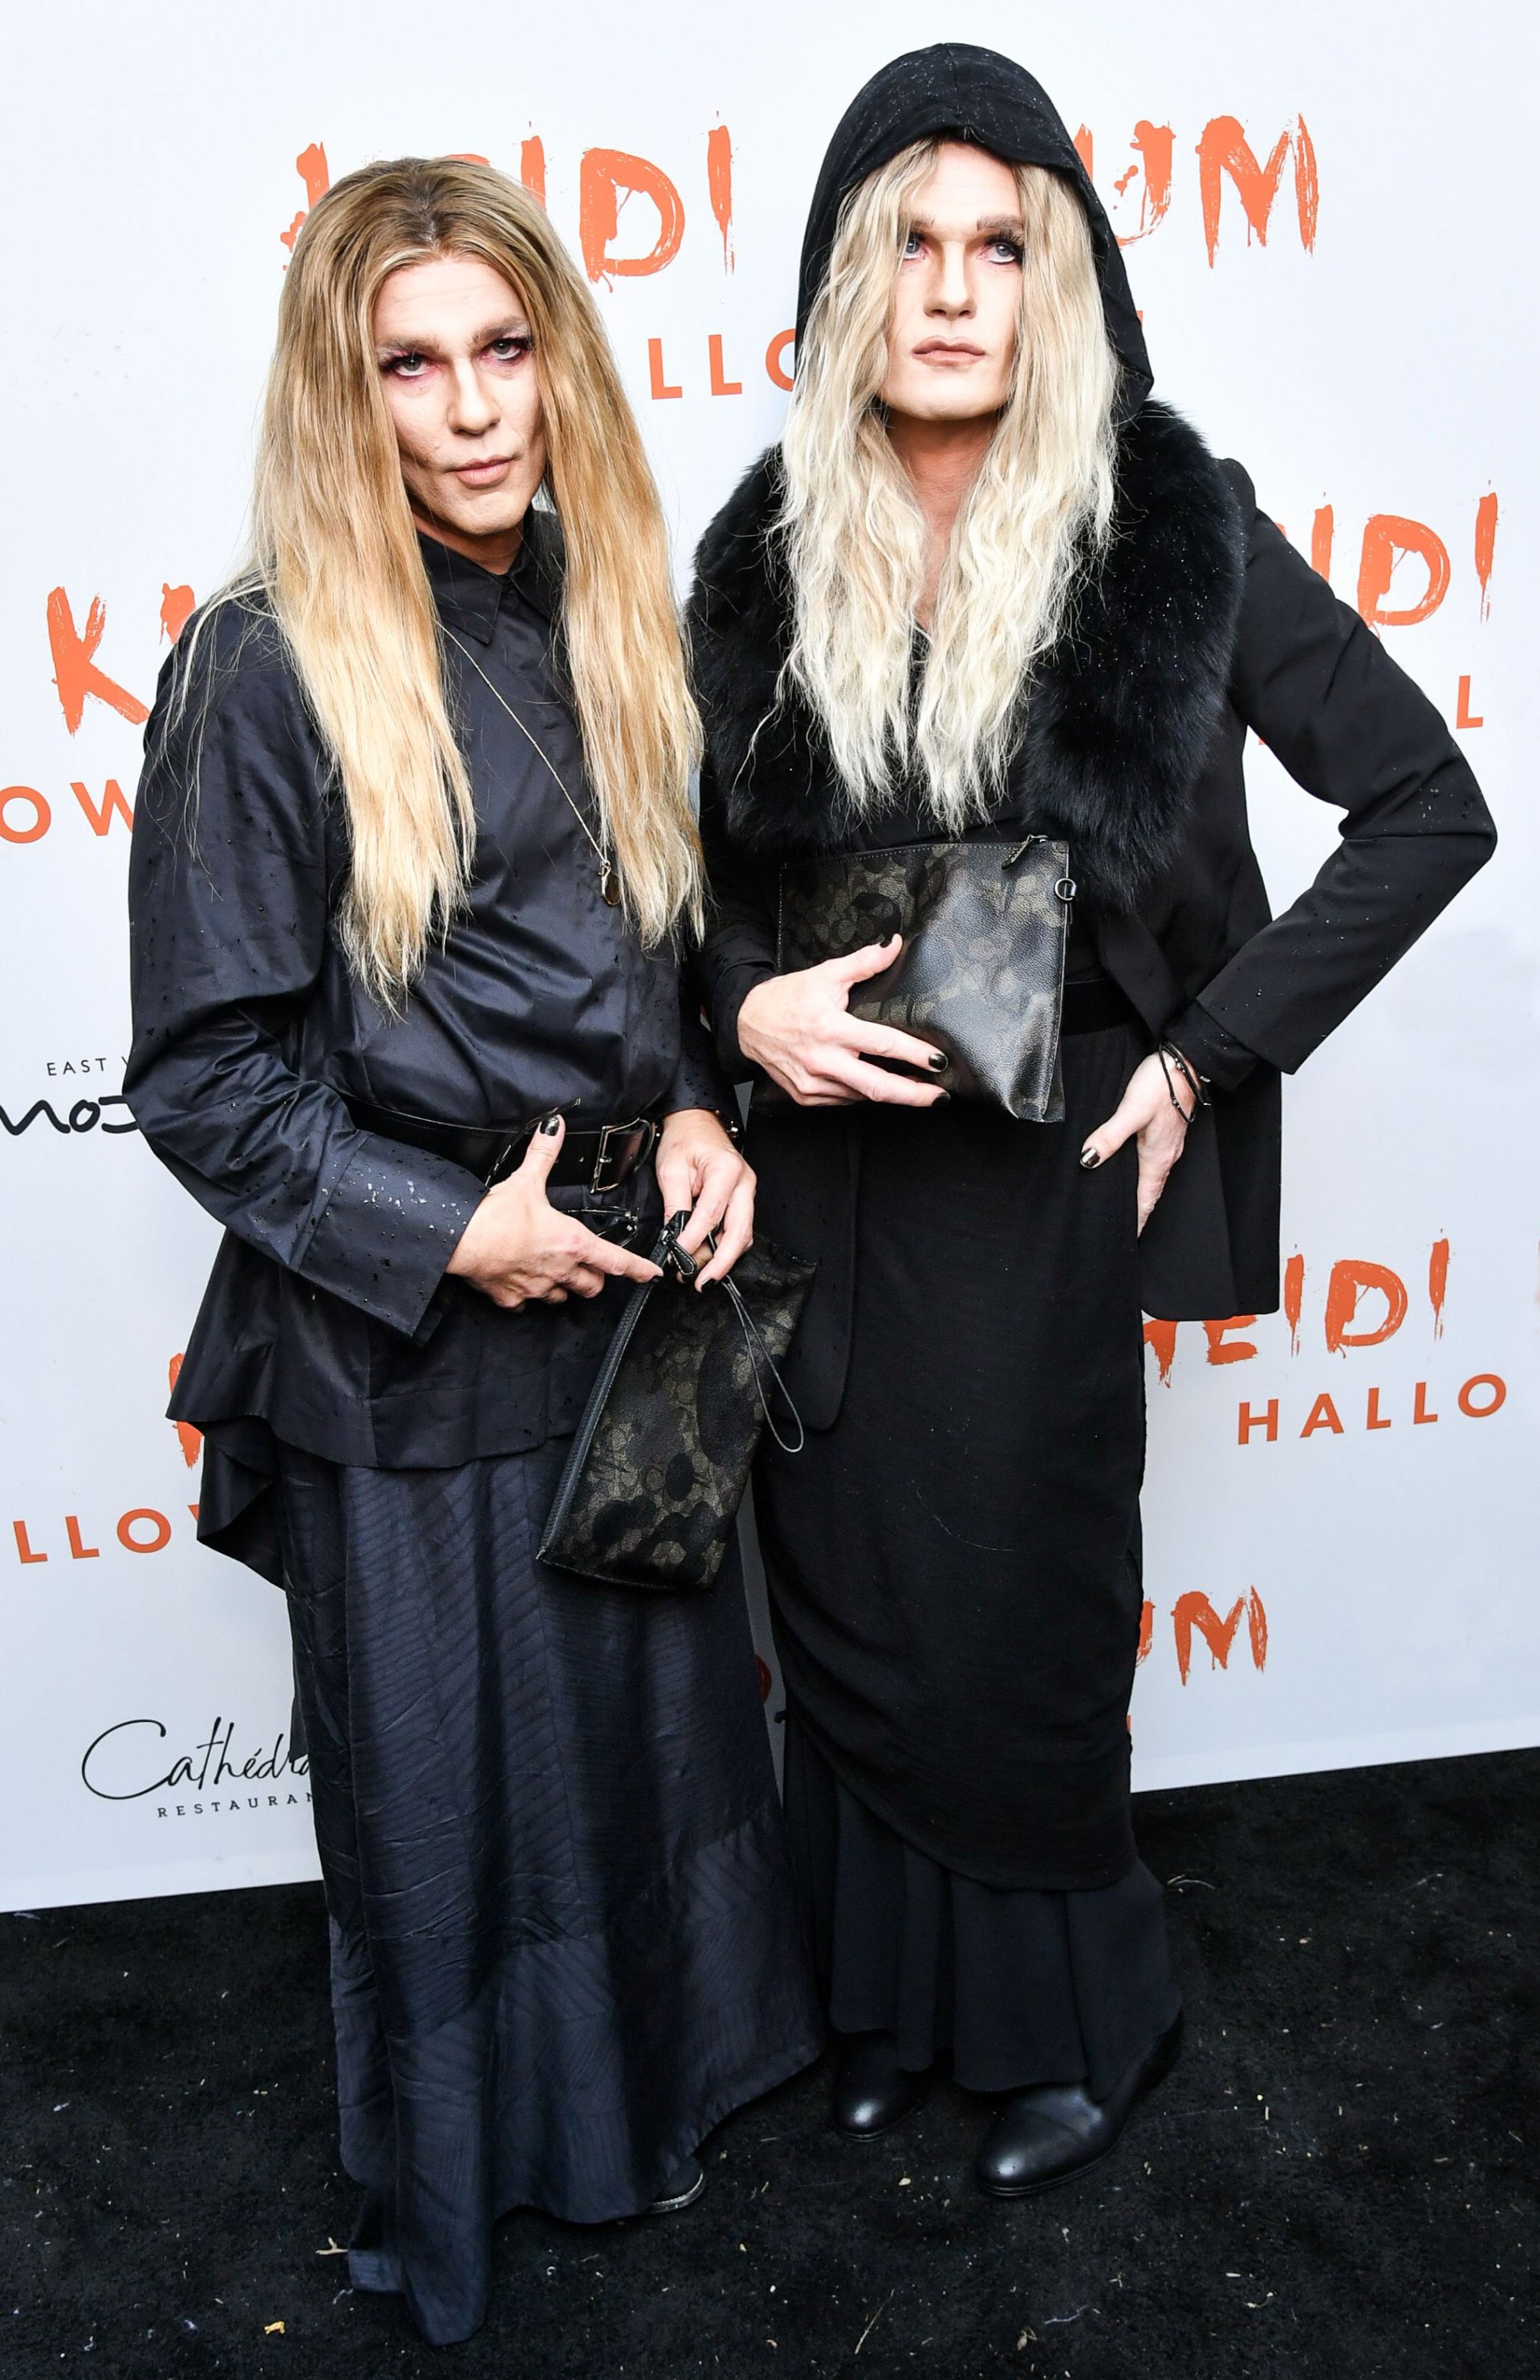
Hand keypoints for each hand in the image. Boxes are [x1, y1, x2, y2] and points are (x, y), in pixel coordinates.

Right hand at [445, 1116, 661, 1308]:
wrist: (462, 1240)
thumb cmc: (497, 1214)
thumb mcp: (527, 1180)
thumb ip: (544, 1154)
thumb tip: (554, 1126)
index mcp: (572, 1242)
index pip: (616, 1260)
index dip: (637, 1269)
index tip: (651, 1274)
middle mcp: (560, 1269)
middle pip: (593, 1286)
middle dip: (596, 1278)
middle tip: (592, 1268)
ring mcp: (537, 1288)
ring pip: (563, 1298)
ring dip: (564, 1288)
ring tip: (556, 1274)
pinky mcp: (512, 1298)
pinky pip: (527, 1304)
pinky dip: (527, 1297)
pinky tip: (521, 1283)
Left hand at [655, 1107, 755, 1288]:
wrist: (695, 1124)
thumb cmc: (684, 1140)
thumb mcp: (671, 1168)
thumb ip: (676, 1204)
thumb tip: (675, 1237)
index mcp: (726, 1170)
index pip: (711, 1213)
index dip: (695, 1239)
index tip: (678, 1256)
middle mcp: (744, 1183)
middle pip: (739, 1231)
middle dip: (721, 1261)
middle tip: (702, 1282)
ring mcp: (747, 1193)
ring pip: (742, 1235)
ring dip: (723, 1258)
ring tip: (699, 1275)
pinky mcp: (743, 1201)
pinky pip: (739, 1230)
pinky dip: (726, 1248)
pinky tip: (708, 1259)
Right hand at [737, 938, 948, 1108]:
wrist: (746, 1023)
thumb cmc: (787, 997)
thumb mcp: (826, 974)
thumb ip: (864, 963)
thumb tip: (892, 945)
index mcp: (831, 1028)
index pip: (883, 1044)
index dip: (915, 1054)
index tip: (939, 1061)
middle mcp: (822, 1060)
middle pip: (877, 1085)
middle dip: (913, 1094)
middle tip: (940, 1097)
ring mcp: (812, 1083)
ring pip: (862, 1095)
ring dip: (890, 1094)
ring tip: (915, 1091)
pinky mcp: (805, 1096)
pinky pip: (843, 1099)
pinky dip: (862, 1093)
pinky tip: (876, 1086)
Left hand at [1079, 1051, 1193, 1234]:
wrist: (1186, 1062)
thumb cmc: (1161, 1085)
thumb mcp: (1131, 1111)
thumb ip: (1109, 1136)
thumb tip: (1088, 1160)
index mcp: (1157, 1157)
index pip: (1145, 1200)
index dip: (1138, 1220)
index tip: (1129, 1239)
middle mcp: (1166, 1156)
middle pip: (1151, 1193)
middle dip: (1139, 1212)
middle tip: (1125, 1229)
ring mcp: (1169, 1144)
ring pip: (1154, 1178)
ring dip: (1143, 1194)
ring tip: (1129, 1207)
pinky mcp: (1168, 1131)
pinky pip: (1157, 1162)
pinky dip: (1146, 1175)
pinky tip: (1136, 1169)